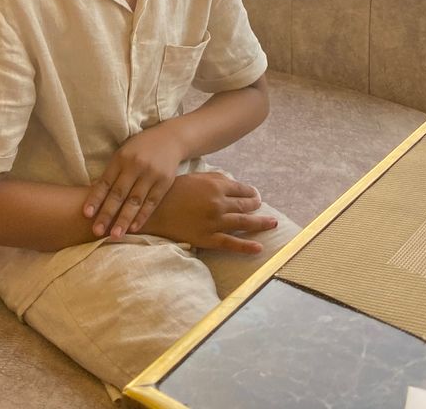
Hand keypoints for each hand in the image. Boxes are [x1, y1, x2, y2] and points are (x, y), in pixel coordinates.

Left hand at [84, 126, 184, 238]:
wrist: (171, 138)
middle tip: (97, 231)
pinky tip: (134, 228)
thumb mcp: (124, 153)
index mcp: (121, 158)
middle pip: (119, 193)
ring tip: (115, 235)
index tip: (86, 214)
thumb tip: (94, 194)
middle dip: (107, 214)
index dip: (95, 198)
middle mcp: (136, 165)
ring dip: (124, 219)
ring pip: (135, 201)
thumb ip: (112, 172)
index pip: (105, 181)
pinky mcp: (165, 182)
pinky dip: (142, 216)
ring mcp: (151, 174)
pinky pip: (152, 202)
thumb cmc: (141, 148)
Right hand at [146, 172, 276, 253]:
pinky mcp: (208, 238)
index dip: (251, 193)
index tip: (256, 196)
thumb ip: (215, 180)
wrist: (153, 210)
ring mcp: (215, 222)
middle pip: (246, 206)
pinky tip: (259, 248)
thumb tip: (233, 184)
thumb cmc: (172, 191)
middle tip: (263, 209)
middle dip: (257, 207)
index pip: (242, 190)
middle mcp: (219, 203)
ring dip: (261, 224)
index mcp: (216, 185)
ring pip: (244, 223)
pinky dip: (247, 247)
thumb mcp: (195, 177)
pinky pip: (232, 244)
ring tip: (272, 224)